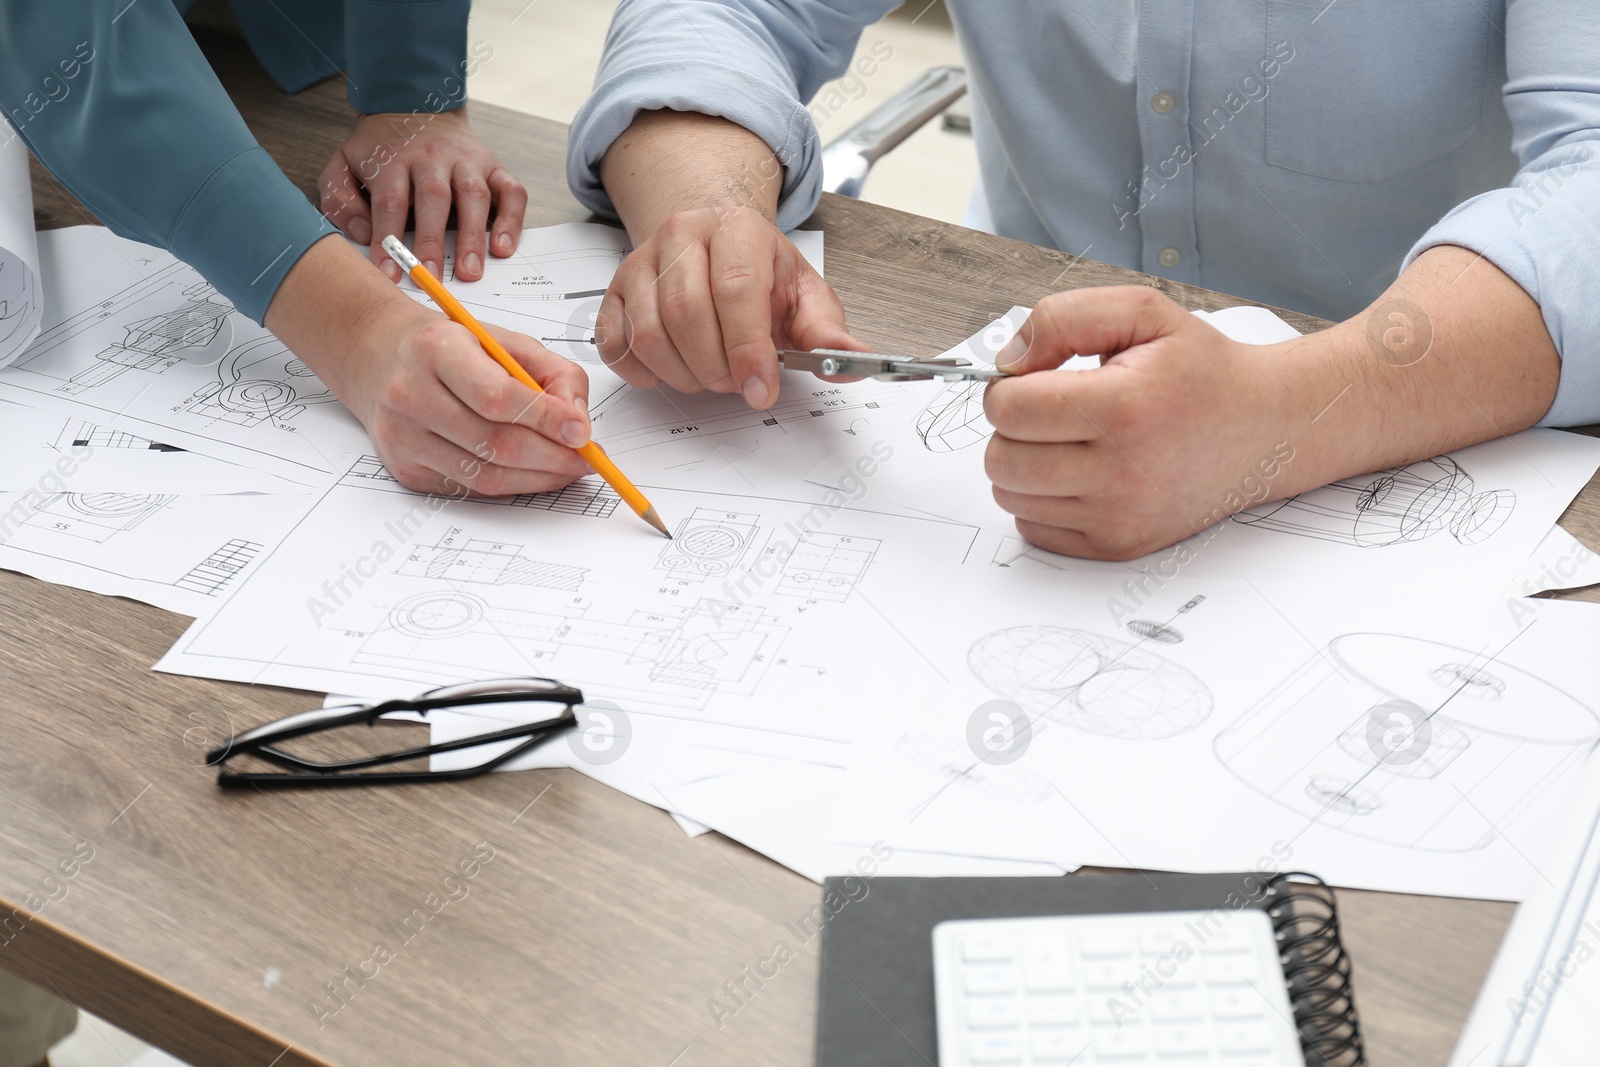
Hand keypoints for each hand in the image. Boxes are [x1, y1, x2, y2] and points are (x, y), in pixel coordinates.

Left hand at [318, 109, 527, 283]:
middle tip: (432, 277)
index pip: (390, 199)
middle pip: (434, 197)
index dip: (389, 237)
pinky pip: (512, 192)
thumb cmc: (380, 152)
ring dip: (474, 236)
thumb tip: (362, 233)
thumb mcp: (343, 165)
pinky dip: (512, 220)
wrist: (415, 108)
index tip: (388, 273)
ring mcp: (467, 161)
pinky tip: (503, 248)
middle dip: (433, 240)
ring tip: (470, 272)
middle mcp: (432, 156)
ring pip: (475, 195)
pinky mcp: (494, 167)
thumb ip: (340, 198)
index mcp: (393, 158)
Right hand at [343, 305, 592, 496]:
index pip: (498, 397)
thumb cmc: (452, 348)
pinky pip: (471, 488)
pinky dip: (512, 485)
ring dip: (539, 478)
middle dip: (553, 458)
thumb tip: (578, 421)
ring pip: (486, 476)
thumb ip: (553, 373)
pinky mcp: (406, 469)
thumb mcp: (505, 341)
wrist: (383, 359)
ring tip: (567, 467)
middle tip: (586, 459)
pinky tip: (532, 471)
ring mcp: (403, 436)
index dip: (547, 420)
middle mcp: (410, 393)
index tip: (583, 432)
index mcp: (436, 349)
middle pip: (495, 444)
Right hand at [596, 204, 864, 407]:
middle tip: (738, 382)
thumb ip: (826, 331)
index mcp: (736, 228)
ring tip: (710, 374)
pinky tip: (672, 369)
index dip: (749, 350)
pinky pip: (614, 344)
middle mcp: (682, 235)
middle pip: (688, 314)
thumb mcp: (803, 294)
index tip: (761, 390)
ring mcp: (640, 262)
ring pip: (649, 334)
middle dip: (717, 367)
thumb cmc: (759, 271)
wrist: (714, 240)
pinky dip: (642, 372)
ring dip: (684, 374)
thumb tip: (854, 361)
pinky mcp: (613, 291)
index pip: (737, 289)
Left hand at [983, 287, 1303, 559]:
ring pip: (1011, 496)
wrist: (1262, 428)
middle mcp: (1123, 472)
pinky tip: (1074, 472)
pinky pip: (1033, 527)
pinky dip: (1040, 498)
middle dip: (1010, 428)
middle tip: (1046, 410)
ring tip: (1064, 439)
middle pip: (1002, 460)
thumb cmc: (1202, 372)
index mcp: (1125, 407)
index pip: (1011, 409)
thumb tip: (1007, 361)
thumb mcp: (1141, 312)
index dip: (1007, 387)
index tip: (1031, 379)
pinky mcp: (1116, 544)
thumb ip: (1063, 319)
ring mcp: (1119, 516)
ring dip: (1022, 464)